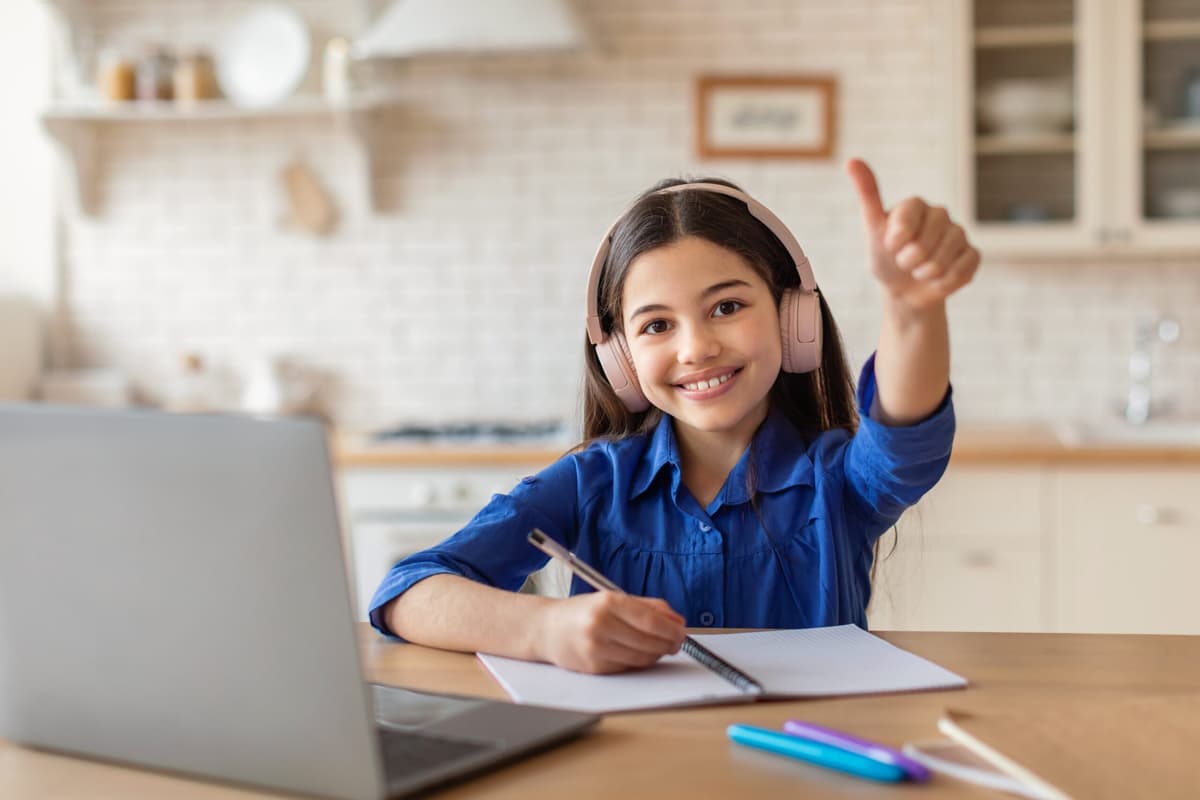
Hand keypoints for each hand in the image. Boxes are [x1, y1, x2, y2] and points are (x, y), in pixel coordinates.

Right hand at [536, 591, 685, 673]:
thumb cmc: (583, 612)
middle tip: (675, 642)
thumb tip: (678, 621)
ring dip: (655, 654)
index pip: (650, 620)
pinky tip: (635, 652)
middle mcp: (600, 625)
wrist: (546, 629)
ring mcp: (596, 649)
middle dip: (668, 644)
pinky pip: (629, 667)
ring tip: (656, 647)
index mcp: (607, 603)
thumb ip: (648, 607)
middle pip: (649, 642)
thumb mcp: (613, 599)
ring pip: (642, 658)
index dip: (671, 630)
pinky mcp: (595, 667)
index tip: (682, 633)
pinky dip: (638, 661)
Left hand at [847, 158, 979, 310]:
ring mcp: (958, 234)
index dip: (897, 237)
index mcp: (915, 205)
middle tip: (903, 261)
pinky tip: (936, 280)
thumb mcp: (871, 228)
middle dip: (909, 260)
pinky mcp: (972, 254)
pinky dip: (944, 282)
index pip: (909, 215)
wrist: (903, 290)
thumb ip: (867, 195)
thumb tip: (852, 160)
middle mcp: (939, 214)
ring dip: (925, 273)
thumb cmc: (886, 258)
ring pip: (944, 258)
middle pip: (926, 242)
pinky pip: (961, 270)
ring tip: (918, 271)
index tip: (890, 246)